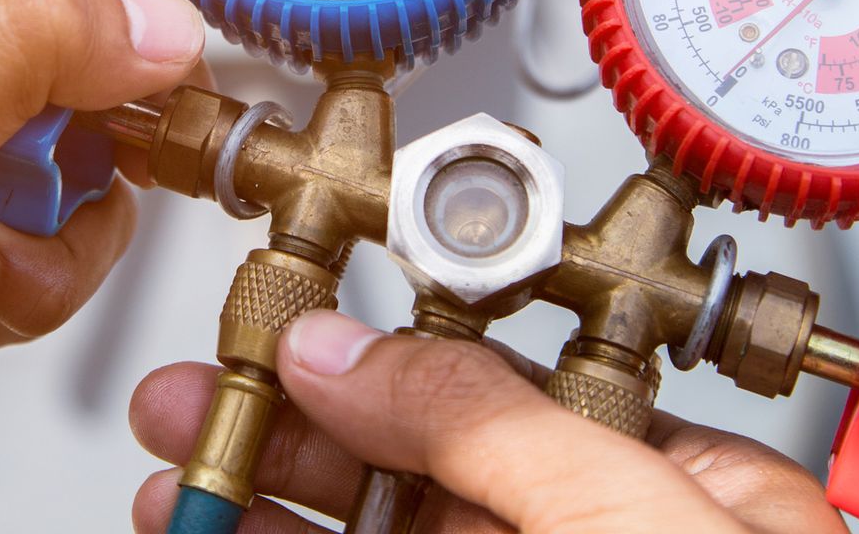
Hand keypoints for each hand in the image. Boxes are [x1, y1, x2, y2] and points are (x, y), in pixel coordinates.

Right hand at [128, 311, 846, 532]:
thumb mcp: (624, 521)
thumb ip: (487, 422)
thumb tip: (350, 348)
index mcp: (683, 501)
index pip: (504, 392)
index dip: (378, 358)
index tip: (280, 342)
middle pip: (419, 474)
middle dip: (294, 438)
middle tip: (191, 409)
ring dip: (269, 520)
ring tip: (175, 493)